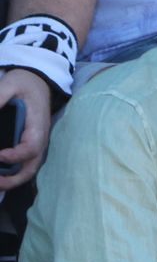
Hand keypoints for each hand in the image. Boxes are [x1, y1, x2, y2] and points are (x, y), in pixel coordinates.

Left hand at [0, 69, 52, 189]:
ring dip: (11, 180)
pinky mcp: (30, 146)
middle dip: (12, 179)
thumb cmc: (25, 82)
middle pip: (32, 167)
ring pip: (28, 170)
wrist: (38, 81)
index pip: (31, 148)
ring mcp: (36, 144)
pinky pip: (24, 166)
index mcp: (37, 125)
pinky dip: (11, 174)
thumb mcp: (10, 84)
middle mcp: (40, 139)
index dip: (15, 156)